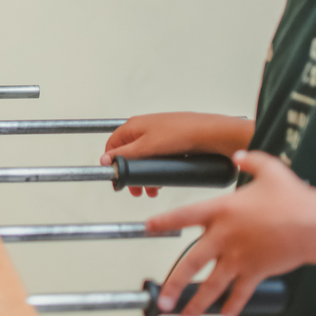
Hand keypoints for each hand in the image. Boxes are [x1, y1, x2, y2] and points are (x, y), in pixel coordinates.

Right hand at [101, 112, 233, 196]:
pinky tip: (163, 181)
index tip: (116, 177)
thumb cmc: (180, 134)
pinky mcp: (170, 141)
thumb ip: (124, 155)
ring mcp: (158, 134)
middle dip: (131, 173)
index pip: (113, 144)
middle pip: (129, 153)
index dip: (113, 162)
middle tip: (136, 190)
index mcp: (134, 125)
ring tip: (152, 190)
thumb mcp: (146, 148)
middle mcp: (144, 128)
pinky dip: (157, 170)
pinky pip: (157, 158)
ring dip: (145, 175)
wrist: (210, 134)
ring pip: (144, 158)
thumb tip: (105, 160)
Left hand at [145, 150, 314, 315]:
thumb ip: (250, 161)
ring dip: (196, 304)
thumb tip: (238, 156)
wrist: (314, 224)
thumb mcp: (269, 169)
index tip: (148, 228)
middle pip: (191, 263)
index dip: (164, 222)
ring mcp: (239, 258)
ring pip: (212, 285)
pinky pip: (240, 293)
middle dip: (174, 284)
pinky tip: (224, 314)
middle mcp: (225, 236)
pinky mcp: (256, 272)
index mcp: (222, 210)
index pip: (184, 215)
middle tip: (161, 299)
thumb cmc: (293, 197)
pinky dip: (232, 305)